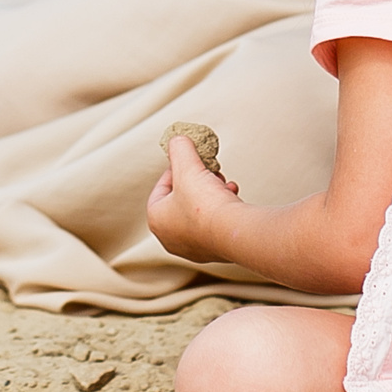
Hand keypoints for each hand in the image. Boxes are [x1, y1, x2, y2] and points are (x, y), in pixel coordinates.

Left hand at [146, 136, 241, 262]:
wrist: (234, 231)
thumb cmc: (204, 204)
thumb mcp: (187, 165)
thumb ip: (180, 149)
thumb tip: (178, 140)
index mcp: (157, 220)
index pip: (161, 188)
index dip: (176, 170)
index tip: (189, 161)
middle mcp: (172, 238)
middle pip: (181, 200)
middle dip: (196, 182)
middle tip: (207, 171)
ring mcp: (194, 248)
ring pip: (200, 213)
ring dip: (211, 194)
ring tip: (221, 182)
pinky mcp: (215, 251)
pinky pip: (215, 224)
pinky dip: (223, 209)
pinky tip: (232, 196)